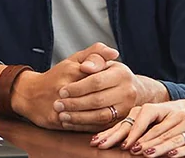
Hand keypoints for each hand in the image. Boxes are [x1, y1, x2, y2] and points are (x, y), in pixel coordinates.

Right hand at [11, 43, 118, 129]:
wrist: (29, 94)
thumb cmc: (56, 76)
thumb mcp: (74, 59)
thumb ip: (95, 53)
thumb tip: (115, 52)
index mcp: (71, 71)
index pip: (98, 80)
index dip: (109, 86)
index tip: (114, 86)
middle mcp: (63, 88)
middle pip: (96, 100)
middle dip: (109, 102)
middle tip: (117, 101)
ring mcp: (59, 106)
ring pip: (90, 115)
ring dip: (103, 115)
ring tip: (109, 112)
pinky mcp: (56, 121)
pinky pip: (81, 126)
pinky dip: (93, 125)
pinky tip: (100, 121)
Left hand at [53, 61, 168, 131]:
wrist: (126, 88)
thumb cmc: (108, 71)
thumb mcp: (102, 60)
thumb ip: (94, 57)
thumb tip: (86, 66)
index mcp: (122, 75)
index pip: (96, 82)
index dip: (78, 87)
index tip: (62, 91)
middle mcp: (127, 93)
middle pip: (97, 100)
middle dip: (75, 104)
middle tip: (57, 105)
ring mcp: (125, 109)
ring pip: (99, 116)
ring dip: (78, 117)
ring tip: (62, 115)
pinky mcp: (120, 121)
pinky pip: (100, 126)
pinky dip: (83, 126)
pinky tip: (69, 123)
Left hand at [90, 101, 184, 155]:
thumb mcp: (181, 127)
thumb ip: (160, 133)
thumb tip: (134, 145)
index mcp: (171, 113)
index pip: (143, 121)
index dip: (127, 131)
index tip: (111, 141)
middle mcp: (181, 117)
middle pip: (154, 130)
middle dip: (135, 140)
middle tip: (119, 148)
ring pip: (171, 137)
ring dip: (156, 146)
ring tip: (142, 152)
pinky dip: (181, 150)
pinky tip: (171, 155)